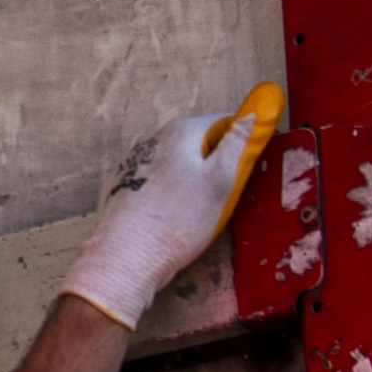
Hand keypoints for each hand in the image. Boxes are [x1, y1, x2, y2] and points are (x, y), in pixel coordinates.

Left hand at [59, 80, 284, 326]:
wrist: (126, 257)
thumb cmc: (178, 221)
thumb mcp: (221, 181)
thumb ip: (238, 143)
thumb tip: (252, 114)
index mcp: (179, 132)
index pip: (222, 121)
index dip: (242, 138)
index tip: (251, 160)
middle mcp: (151, 140)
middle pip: (196, 141)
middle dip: (215, 160)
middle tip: (226, 191)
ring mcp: (131, 164)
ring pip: (174, 162)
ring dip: (191, 176)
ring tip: (197, 208)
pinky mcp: (120, 187)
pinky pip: (154, 181)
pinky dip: (167, 191)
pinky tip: (171, 214)